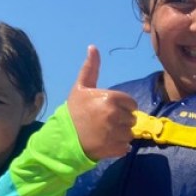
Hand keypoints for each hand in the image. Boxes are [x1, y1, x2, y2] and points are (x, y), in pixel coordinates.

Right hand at [66, 45, 137, 160]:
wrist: (63, 138)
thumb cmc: (74, 112)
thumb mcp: (81, 88)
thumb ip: (90, 68)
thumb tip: (93, 47)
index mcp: (111, 99)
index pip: (131, 103)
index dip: (122, 106)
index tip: (109, 110)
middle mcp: (116, 116)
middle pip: (132, 118)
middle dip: (122, 120)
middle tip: (106, 122)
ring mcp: (117, 134)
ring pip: (130, 133)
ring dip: (121, 133)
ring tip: (106, 133)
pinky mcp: (116, 148)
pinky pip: (126, 146)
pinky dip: (119, 146)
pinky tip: (106, 143)